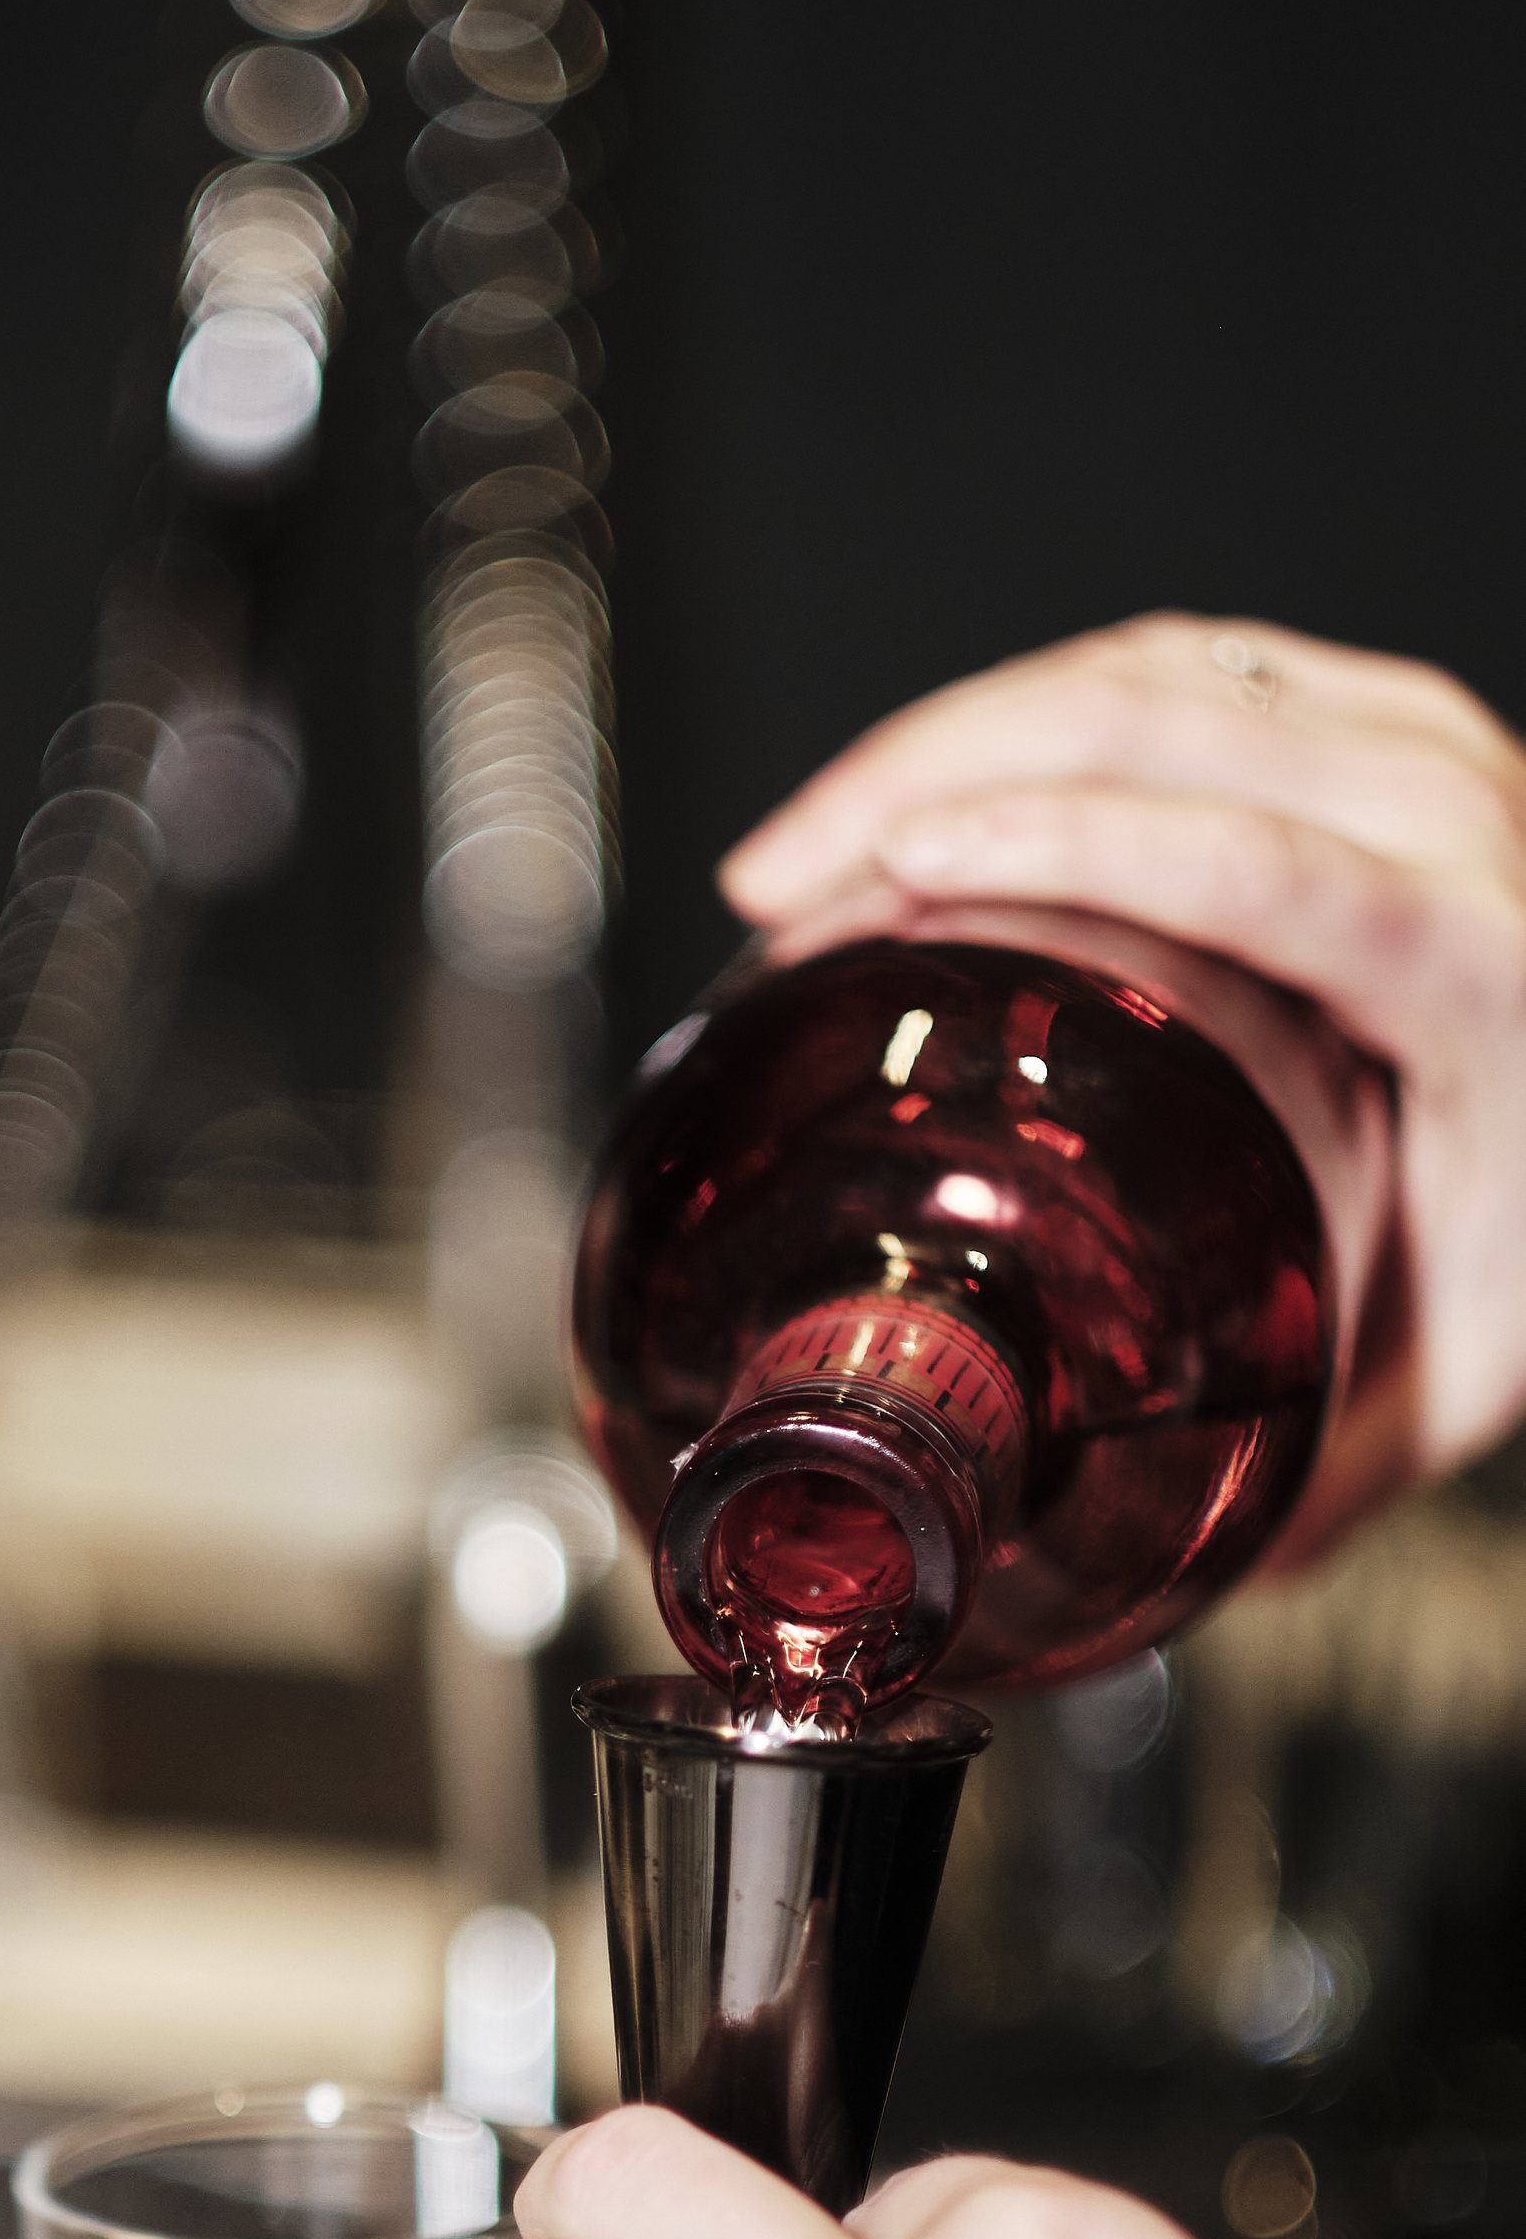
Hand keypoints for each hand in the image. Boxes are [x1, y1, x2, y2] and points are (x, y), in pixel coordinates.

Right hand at [719, 612, 1525, 1481]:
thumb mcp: (1483, 1360)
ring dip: (955, 734)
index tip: (903, 874)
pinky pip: (1181, 676)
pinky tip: (934, 789)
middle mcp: (1457, 816)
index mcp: (1482, 964)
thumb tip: (1182, 1564)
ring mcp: (1419, 747)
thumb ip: (1331, 1453)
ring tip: (816, 845)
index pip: (1252, 861)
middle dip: (933, 770)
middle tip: (782, 883)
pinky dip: (1031, 716)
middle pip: (1162, 720)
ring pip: (1151, 673)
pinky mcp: (1376, 723)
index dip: (1066, 851)